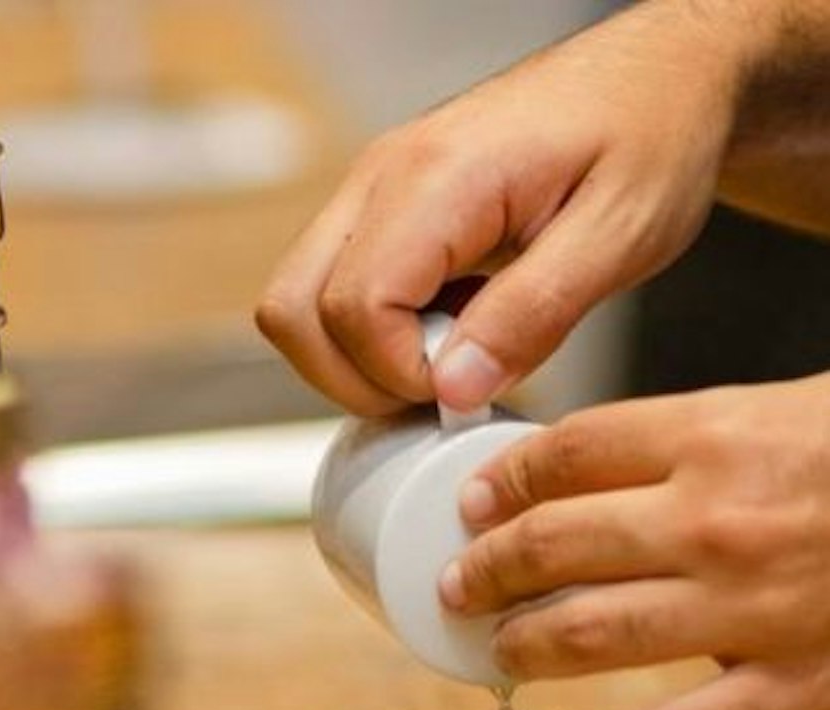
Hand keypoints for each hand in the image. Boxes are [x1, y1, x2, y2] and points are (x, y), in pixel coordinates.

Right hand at [256, 1, 742, 416]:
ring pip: (295, 305)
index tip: (466, 386)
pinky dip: (368, 333)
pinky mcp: (378, 208)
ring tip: (445, 351)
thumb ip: (531, 315)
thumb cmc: (652, 135)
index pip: (354, 309)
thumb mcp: (619, 236)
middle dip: (354, 379)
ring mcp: (371, 189)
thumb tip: (454, 388)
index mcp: (439, 178)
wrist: (660, 76)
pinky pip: (328, 290)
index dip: (398, 373)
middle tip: (440, 388)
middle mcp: (383, 176)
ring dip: (354, 358)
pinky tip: (443, 324)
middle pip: (292, 311)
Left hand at [438, 374, 829, 709]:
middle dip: (488, 568)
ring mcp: (757, 608)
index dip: (503, 480)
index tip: (474, 500)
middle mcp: (721, 520)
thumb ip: (708, 437)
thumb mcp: (804, 406)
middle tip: (458, 585)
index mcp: (725, 434)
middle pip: (555, 543)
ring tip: (496, 648)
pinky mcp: (800, 685)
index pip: (569, 454)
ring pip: (593, 634)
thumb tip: (600, 469)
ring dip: (525, 645)